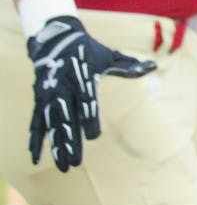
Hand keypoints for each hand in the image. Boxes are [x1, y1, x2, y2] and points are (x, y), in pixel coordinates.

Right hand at [27, 16, 156, 171]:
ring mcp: (48, 94)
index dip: (89, 117)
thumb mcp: (108, 56)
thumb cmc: (87, 51)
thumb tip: (152, 66)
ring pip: (50, 124)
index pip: (86, 100)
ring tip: (63, 166)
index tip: (93, 136)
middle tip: (76, 162)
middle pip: (66, 117)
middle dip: (70, 140)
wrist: (53, 38)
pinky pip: (36, 122)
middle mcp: (62, 86)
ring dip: (56, 145)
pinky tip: (37, 158)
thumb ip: (129, 66)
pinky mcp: (40, 100)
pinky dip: (35, 140)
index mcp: (81, 77)